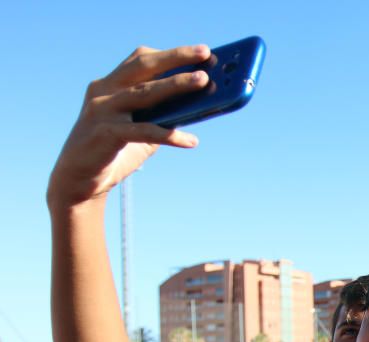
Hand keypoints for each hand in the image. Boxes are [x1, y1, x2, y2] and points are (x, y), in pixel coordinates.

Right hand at [47, 45, 210, 209]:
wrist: (80, 179)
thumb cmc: (116, 150)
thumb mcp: (142, 127)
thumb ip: (164, 114)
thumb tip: (203, 105)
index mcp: (111, 84)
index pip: (141, 60)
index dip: (172, 55)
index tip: (201, 52)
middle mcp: (104, 91)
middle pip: (143, 65)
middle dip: (176, 57)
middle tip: (205, 53)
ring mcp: (102, 110)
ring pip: (144, 92)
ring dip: (176, 84)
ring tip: (204, 81)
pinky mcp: (105, 133)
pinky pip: (144, 131)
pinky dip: (170, 136)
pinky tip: (192, 141)